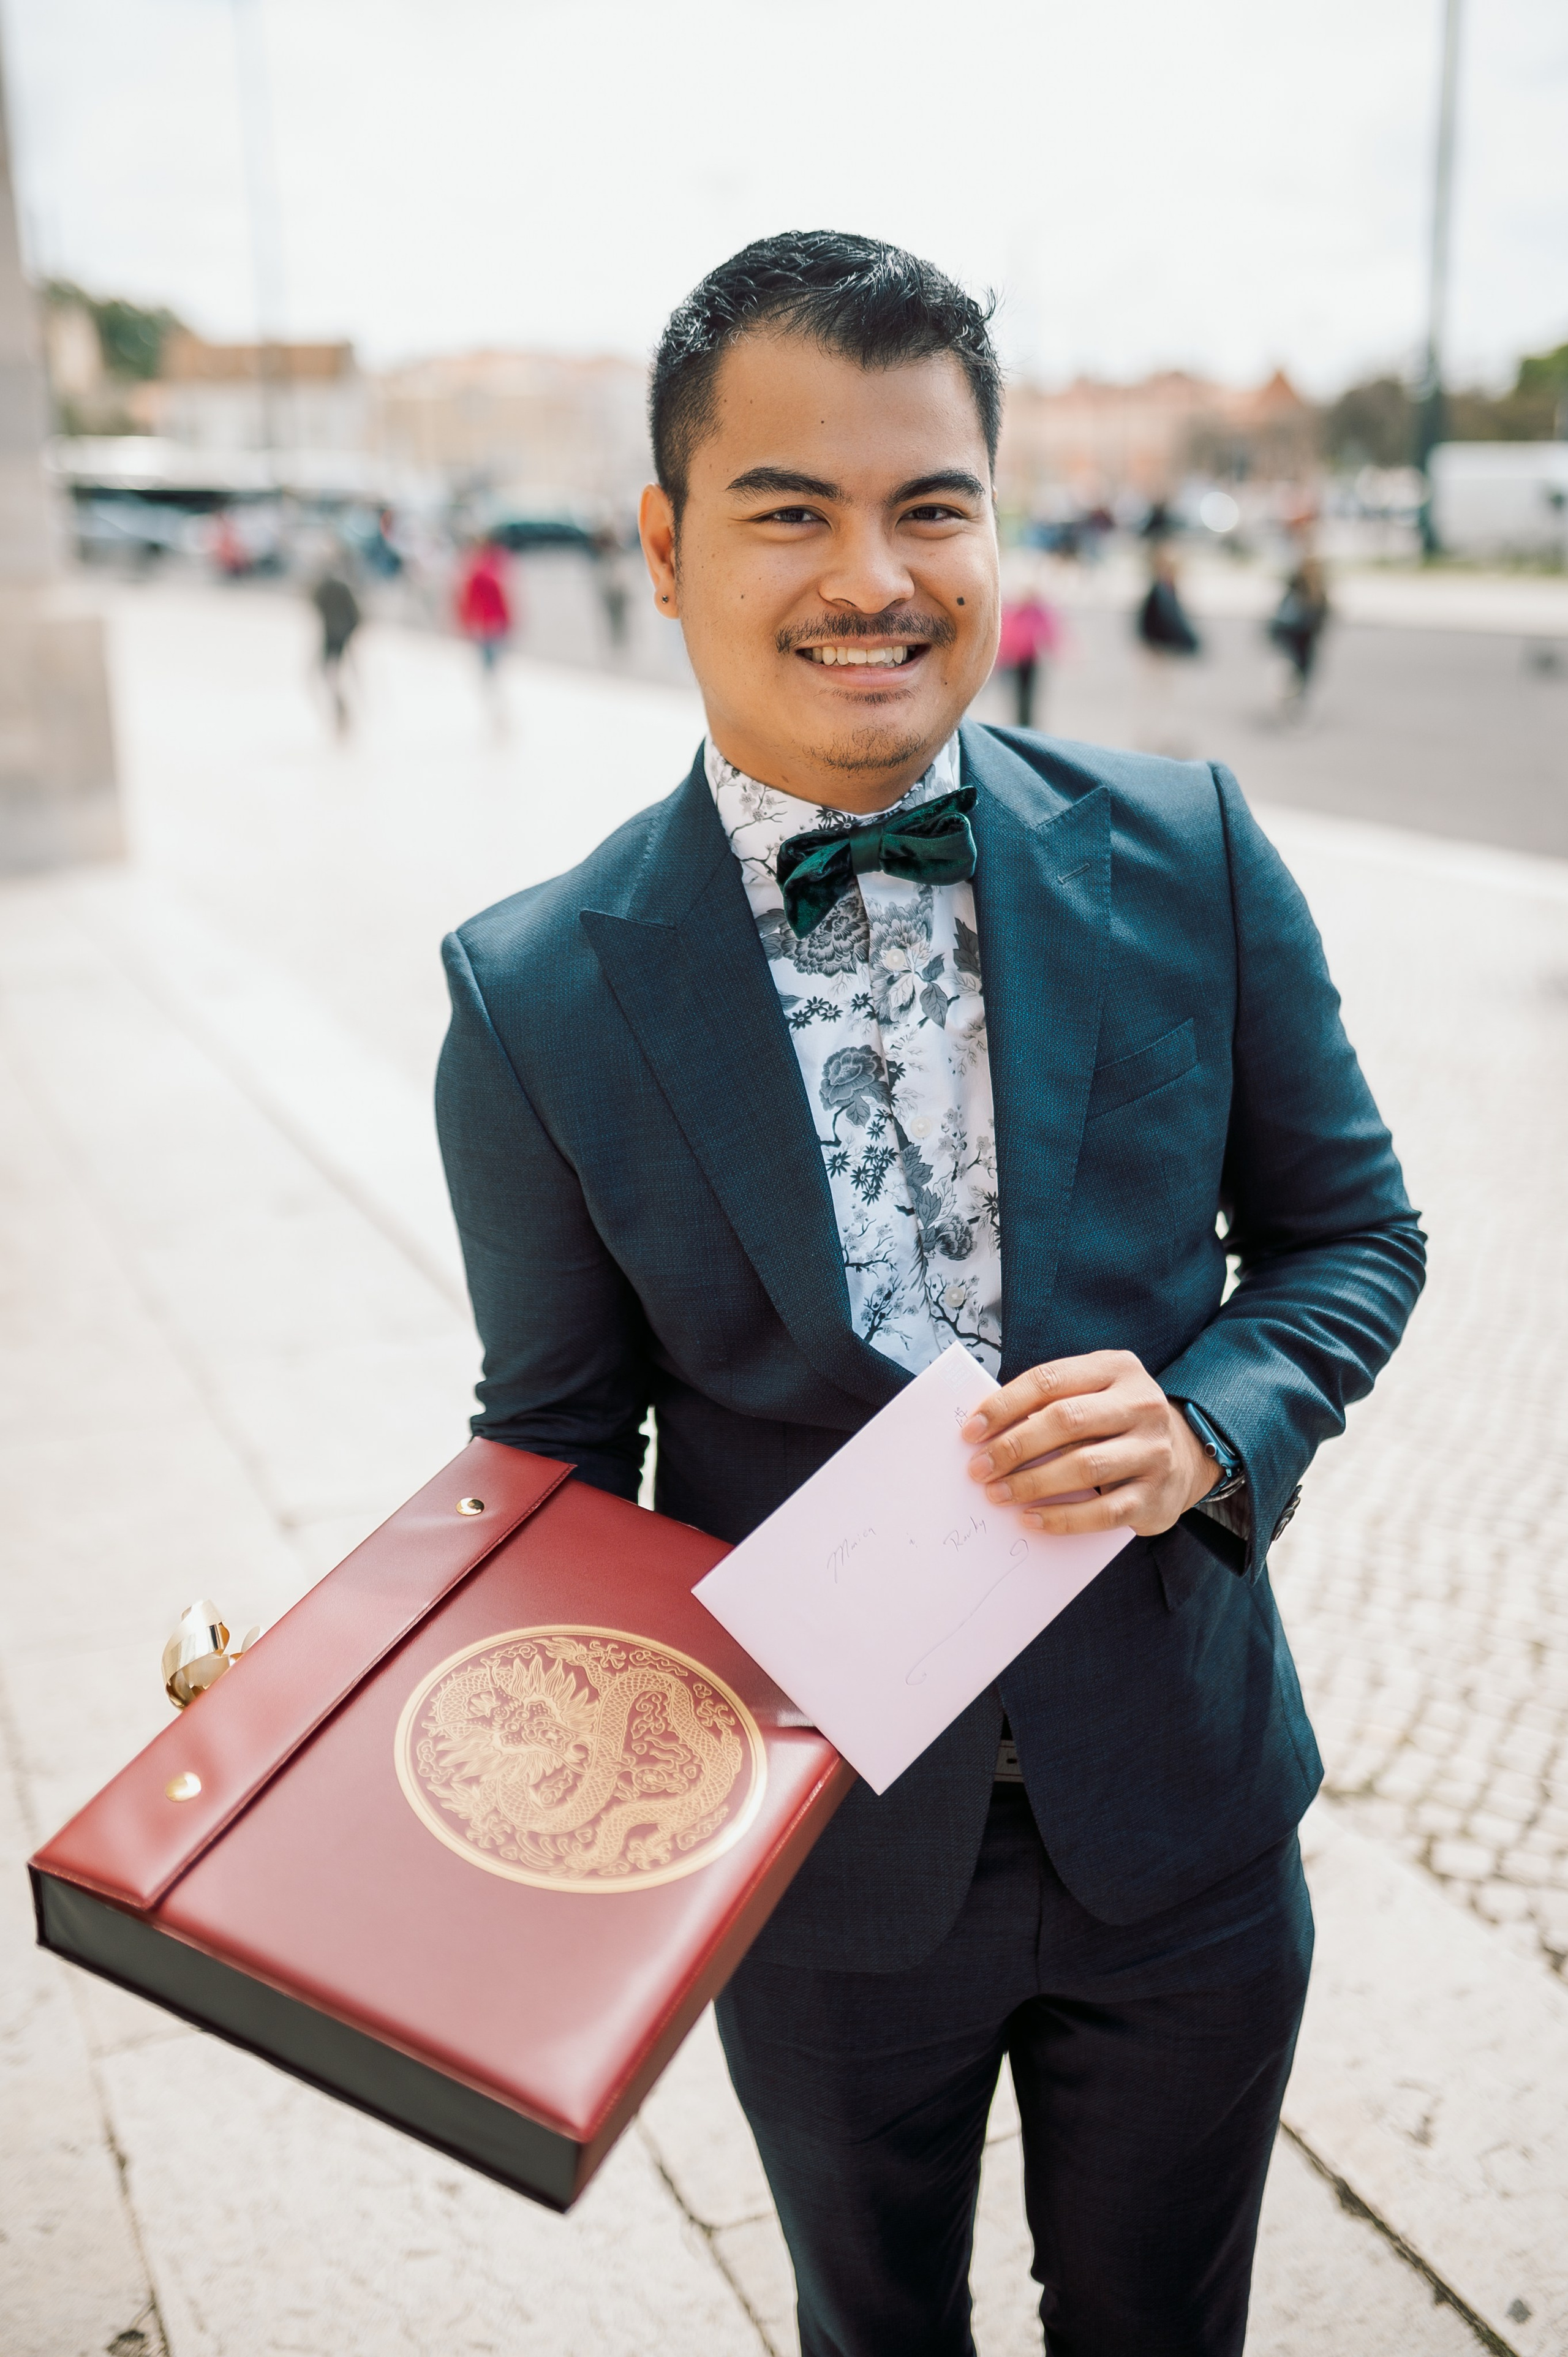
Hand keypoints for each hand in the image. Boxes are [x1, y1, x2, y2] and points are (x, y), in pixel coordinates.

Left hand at [961, 1351, 1218, 1536]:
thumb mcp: (1092, 1394)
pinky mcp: (1156, 1496)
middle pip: (1065, 1421)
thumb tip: (985, 1430)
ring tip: (997, 1494)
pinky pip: (1102, 1512)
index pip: (1049, 1380)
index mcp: (1117, 1369)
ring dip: (1031, 1483)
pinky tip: (1030, 1519)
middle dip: (1013, 1446)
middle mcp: (1141, 1404)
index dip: (1004, 1405)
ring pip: (1084, 1466)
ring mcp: (1154, 1451)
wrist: (1185, 1457)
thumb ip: (1050, 1402)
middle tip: (978, 1469)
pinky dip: (1061, 1518)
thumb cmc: (1116, 1423)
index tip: (970, 1431)